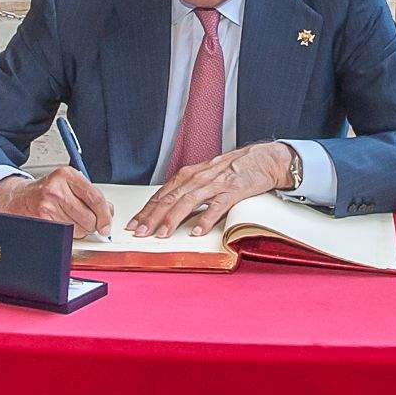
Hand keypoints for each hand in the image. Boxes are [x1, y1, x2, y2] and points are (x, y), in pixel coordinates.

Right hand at [0, 166, 114, 237]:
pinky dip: (68, 233)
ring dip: (78, 229)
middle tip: (84, 220)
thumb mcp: (68, 184)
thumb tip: (109, 212)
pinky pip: (66, 234)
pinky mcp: (42, 219)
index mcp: (67, 175)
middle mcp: (57, 188)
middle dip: (91, 224)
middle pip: (89, 217)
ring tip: (68, 219)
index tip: (106, 224)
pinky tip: (61, 224)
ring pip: (79, 228)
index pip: (96, 198)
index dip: (105, 215)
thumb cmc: (45, 191)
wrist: (17, 198)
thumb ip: (90, 195)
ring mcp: (48, 204)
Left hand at [130, 142, 295, 237]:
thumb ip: (186, 190)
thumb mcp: (204, 176)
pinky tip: (197, 231)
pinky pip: (217, 206)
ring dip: (173, 219)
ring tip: (162, 234)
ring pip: (188, 202)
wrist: (262, 160)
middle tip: (140, 233)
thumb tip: (165, 208)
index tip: (133, 225)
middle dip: (152, 217)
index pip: (161, 194)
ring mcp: (215, 184)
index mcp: (188, 175)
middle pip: (170, 198)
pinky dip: (206, 219)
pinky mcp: (234, 190)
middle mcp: (198, 178)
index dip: (146, 210)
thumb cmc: (231, 169)